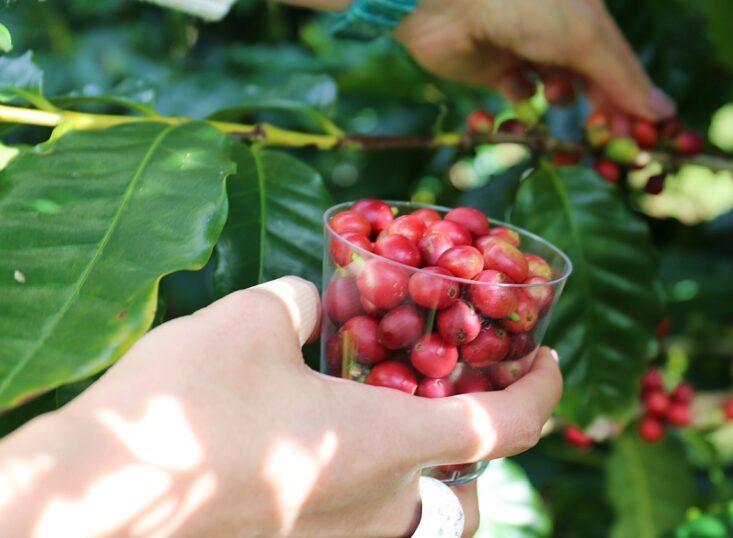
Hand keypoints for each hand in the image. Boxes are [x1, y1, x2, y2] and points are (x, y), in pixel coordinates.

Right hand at [0, 277, 562, 536]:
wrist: (98, 496)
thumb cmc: (188, 407)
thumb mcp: (250, 322)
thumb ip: (298, 304)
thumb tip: (310, 302)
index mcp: (393, 445)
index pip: (510, 426)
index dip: (545, 390)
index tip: (549, 358)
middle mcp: (378, 507)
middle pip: (465, 489)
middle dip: (475, 445)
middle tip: (457, 392)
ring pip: (408, 513)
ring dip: (417, 470)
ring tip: (388, 413)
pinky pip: (352, 520)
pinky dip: (358, 484)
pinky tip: (313, 440)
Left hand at [395, 0, 676, 120]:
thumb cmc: (520, 2)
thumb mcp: (581, 35)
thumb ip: (621, 77)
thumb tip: (664, 113)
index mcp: (585, 6)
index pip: (621, 60)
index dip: (635, 99)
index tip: (645, 139)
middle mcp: (558, 25)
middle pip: (593, 79)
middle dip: (603, 110)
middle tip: (609, 145)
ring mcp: (525, 46)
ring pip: (559, 88)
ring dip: (562, 98)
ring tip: (554, 92)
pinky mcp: (494, 67)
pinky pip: (521, 93)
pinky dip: (523, 99)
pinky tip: (518, 90)